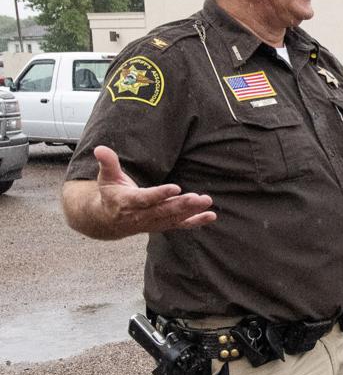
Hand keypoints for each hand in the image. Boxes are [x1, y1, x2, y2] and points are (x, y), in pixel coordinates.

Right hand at [93, 146, 215, 234]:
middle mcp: (141, 215)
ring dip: (192, 211)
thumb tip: (100, 148)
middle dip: (182, 204)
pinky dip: (196, 222)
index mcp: (127, 202)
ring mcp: (153, 222)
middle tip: (198, 197)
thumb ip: (108, 163)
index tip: (176, 188)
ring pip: (174, 217)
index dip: (160, 194)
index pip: (145, 199)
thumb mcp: (106, 177)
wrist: (108, 221)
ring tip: (207, 201)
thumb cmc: (111, 194)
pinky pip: (180, 225)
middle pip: (163, 210)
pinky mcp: (162, 225)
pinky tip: (211, 216)